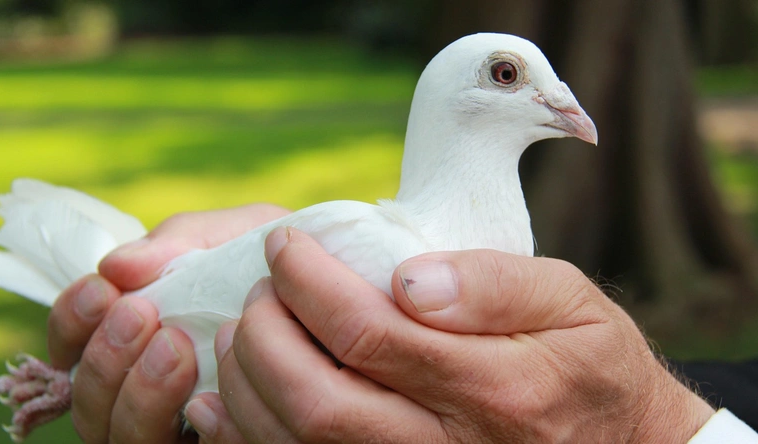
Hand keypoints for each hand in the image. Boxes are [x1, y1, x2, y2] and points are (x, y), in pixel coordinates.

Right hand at [46, 204, 289, 442]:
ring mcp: (186, 420)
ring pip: (122, 436)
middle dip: (103, 358)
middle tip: (140, 314)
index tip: (102, 289)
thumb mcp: (233, 237)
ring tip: (175, 345)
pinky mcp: (223, 440)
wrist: (349, 287)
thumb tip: (116, 264)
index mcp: (141, 334)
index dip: (71, 324)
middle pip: (89, 401)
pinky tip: (205, 388)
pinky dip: (176, 421)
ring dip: (135, 392)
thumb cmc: (282, 263)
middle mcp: (151, 386)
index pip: (75, 346)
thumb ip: (180, 244)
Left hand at [199, 227, 714, 442]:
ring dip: (247, 385)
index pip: (369, 333)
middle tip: (258, 290)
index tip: (285, 243)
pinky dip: (250, 436)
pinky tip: (229, 398)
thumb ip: (494, 285)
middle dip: (264, 335)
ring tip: (242, 331)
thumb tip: (406, 277)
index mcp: (493, 387)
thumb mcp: (571, 302)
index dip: (309, 282)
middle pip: (317, 403)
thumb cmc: (585, 363)